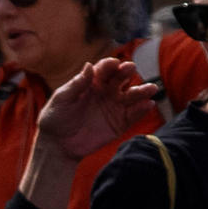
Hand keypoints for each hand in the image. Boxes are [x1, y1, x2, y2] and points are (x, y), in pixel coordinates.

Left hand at [25, 50, 161, 182]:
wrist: (58, 145)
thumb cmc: (56, 118)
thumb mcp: (62, 99)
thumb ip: (77, 84)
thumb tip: (89, 65)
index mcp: (92, 82)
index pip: (104, 69)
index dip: (110, 65)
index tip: (114, 63)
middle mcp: (107, 91)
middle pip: (121, 79)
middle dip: (127, 72)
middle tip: (130, 69)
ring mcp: (115, 106)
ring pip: (132, 95)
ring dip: (142, 91)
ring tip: (151, 88)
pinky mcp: (121, 123)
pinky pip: (134, 114)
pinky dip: (143, 109)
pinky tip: (149, 104)